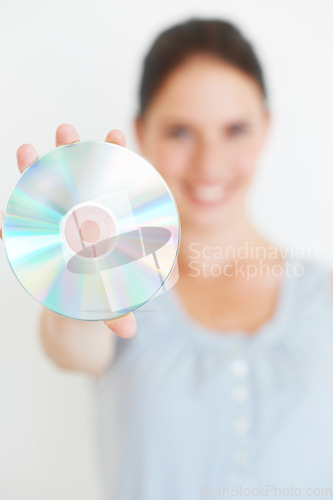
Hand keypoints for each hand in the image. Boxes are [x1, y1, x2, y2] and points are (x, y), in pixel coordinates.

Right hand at [0, 124, 136, 337]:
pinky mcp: (38, 239)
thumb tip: (128, 330)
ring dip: (38, 169)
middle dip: (72, 154)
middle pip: (78, 182)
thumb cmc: (102, 299)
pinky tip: (6, 199)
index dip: (116, 161)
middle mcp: (82, 221)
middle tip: (66, 131)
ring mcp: (60, 227)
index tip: (116, 136)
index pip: (113, 189)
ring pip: (48, 193)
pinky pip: (25, 222)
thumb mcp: (109, 304)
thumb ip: (116, 312)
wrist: (81, 309)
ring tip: (28, 149)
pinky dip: (13, 213)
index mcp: (106, 228)